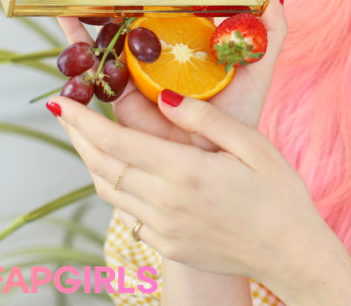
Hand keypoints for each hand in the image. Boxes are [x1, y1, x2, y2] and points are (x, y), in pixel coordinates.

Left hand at [47, 86, 350, 303]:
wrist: (290, 253)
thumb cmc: (279, 194)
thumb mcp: (252, 145)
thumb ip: (205, 119)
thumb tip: (163, 97)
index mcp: (184, 172)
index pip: (116, 142)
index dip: (83, 120)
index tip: (60, 102)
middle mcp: (164, 203)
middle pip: (102, 166)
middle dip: (78, 136)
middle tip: (64, 111)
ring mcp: (163, 229)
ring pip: (110, 192)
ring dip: (92, 162)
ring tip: (86, 137)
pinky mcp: (167, 245)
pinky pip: (129, 214)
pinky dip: (117, 189)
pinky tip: (124, 173)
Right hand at [54, 0, 285, 151]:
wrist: (220, 161)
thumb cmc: (240, 115)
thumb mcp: (258, 67)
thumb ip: (270, 31)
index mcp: (187, 48)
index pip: (165, 12)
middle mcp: (158, 61)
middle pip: (129, 25)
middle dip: (109, 3)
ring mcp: (137, 79)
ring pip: (106, 45)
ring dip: (85, 23)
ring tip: (69, 0)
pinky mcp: (120, 102)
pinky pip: (95, 77)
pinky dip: (77, 56)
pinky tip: (66, 36)